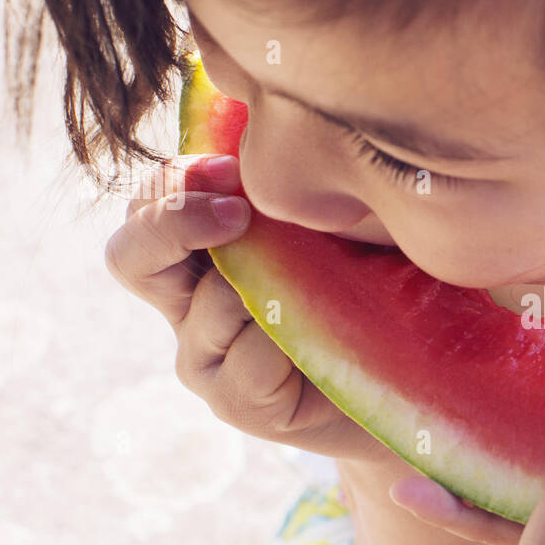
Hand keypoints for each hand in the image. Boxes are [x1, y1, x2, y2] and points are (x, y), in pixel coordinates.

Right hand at [104, 154, 387, 462]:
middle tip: (240, 213)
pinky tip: (329, 340)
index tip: (234, 168)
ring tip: (330, 290)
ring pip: (212, 303)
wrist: (414, 378)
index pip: (147, 203)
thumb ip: (291, 193)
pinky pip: (250, 358)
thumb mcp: (337, 224)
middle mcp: (188, 305)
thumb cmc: (379, 285)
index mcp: (199, 253)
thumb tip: (266, 140)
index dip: (176, 181)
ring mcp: (205, 359)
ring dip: (272, 286)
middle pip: (130, 254)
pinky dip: (292, 341)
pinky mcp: (236, 405)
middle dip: (176, 221)